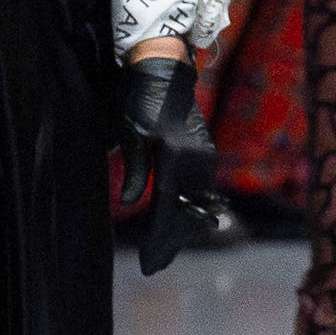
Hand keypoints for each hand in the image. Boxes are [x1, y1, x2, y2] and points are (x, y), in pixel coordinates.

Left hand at [115, 46, 220, 274]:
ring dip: (181, 229)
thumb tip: (129, 204)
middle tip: (154, 266)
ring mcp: (205, 157)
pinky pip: (200, 191)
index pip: (166, 209)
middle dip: (170, 242)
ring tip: (165, 251)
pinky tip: (182, 222)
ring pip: (195, 205)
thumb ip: (134, 170)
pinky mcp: (207, 153)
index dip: (157, 240)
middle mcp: (197, 162)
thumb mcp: (131, 134)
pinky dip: (189, 210)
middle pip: (185, 214)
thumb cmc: (140, 98)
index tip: (149, 264)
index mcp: (175, 157)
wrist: (165, 68)